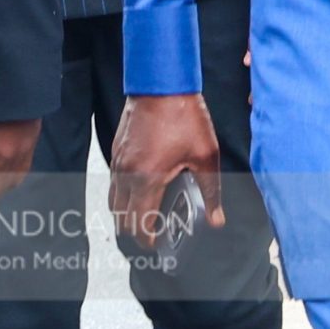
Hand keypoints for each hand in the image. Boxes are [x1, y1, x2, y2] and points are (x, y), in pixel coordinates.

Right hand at [108, 94, 225, 248]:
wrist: (161, 82)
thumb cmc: (183, 115)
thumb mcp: (205, 156)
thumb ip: (211, 191)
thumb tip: (216, 219)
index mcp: (147, 179)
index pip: (140, 223)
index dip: (147, 241)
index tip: (157, 246)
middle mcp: (127, 173)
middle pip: (121, 217)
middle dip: (135, 231)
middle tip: (153, 235)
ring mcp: (118, 161)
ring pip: (113, 200)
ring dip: (126, 213)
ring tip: (145, 217)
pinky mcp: (116, 149)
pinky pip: (114, 181)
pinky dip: (123, 194)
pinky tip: (141, 190)